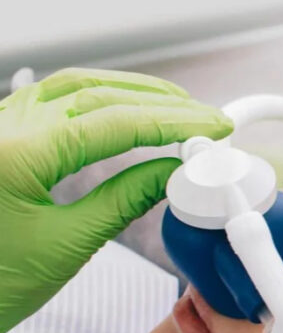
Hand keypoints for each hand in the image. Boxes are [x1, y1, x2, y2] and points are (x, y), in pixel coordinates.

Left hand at [0, 67, 231, 332]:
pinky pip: (53, 98)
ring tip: (176, 106)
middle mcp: (2, 129)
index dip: (172, 122)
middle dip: (161, 103)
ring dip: (131, 91)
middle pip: (98, 94)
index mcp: (16, 156)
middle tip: (206, 118)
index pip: (114, 124)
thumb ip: (124, 202)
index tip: (212, 126)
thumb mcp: (66, 246)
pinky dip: (99, 97)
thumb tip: (173, 174)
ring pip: (75, 86)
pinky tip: (126, 106)